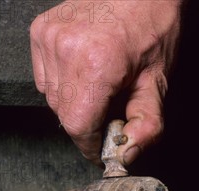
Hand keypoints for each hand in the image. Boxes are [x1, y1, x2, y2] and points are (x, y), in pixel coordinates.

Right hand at [30, 0, 182, 164]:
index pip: (78, 125)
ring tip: (99, 88)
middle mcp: (67, 48)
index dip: (90, 144)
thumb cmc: (152, 28)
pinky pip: (44, 78)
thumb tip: (126, 155)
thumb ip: (146, 125)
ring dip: (74, 104)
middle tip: (109, 114)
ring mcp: (50, 37)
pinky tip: (83, 72)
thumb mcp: (158, 82)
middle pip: (64, 114)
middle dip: (86, 125)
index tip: (100, 150)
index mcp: (97, 63)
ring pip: (51, 98)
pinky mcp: (40, 30)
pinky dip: (62, 84)